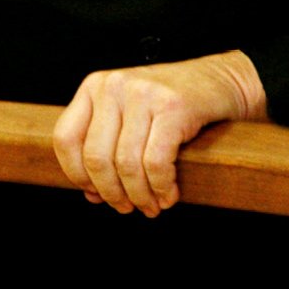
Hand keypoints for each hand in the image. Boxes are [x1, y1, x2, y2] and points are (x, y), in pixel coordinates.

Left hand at [51, 51, 265, 215]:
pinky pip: (156, 162)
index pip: (66, 139)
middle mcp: (115, 85)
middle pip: (96, 157)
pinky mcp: (173, 107)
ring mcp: (144, 93)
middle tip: (128, 207)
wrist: (222, 81)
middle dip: (112, 193)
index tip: (96, 193)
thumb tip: (92, 195)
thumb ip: (107, 148)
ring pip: (126, 164)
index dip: (77, 175)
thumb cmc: (173, 104)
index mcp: (96, 86)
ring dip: (140, 195)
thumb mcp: (131, 116)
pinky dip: (160, 187)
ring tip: (152, 205)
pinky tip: (168, 194)